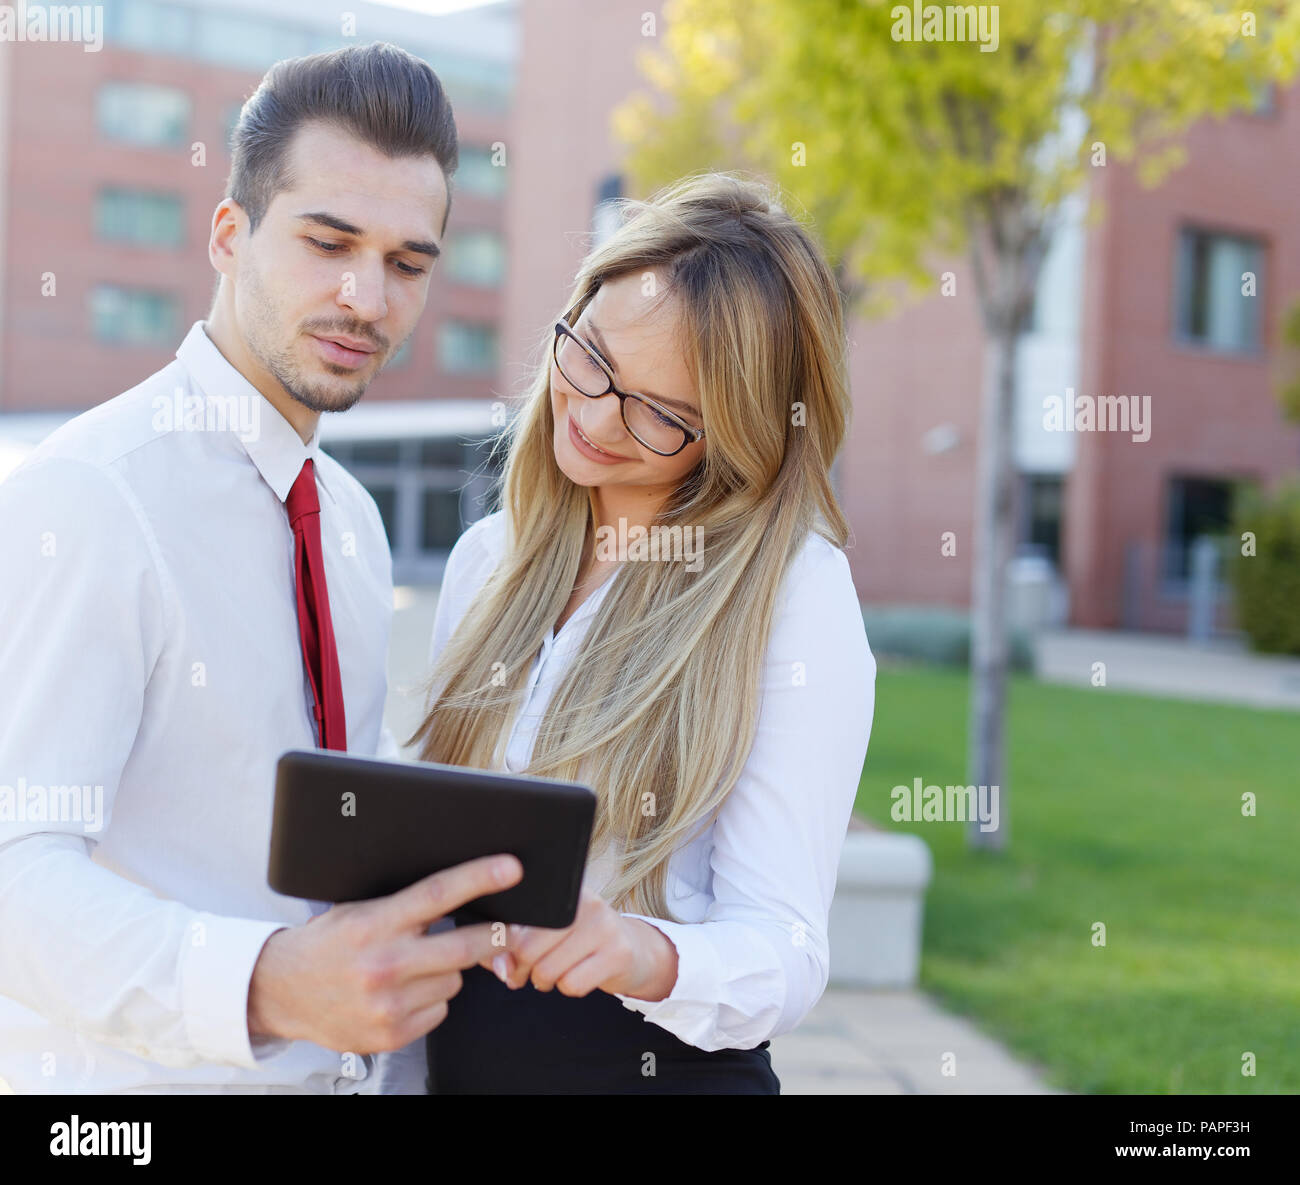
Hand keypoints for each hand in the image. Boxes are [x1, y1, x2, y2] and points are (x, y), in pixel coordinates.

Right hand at [247, 854, 522, 1053]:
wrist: (281, 991)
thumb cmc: (327, 944)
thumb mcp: (359, 910)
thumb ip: (405, 905)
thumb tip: (461, 891)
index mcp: (375, 923)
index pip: (437, 894)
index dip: (479, 879)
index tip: (510, 868)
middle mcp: (384, 964)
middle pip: (464, 946)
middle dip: (494, 936)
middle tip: (508, 926)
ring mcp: (388, 1003)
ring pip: (455, 980)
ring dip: (448, 970)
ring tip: (416, 965)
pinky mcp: (390, 1034)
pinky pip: (440, 1010)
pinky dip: (432, 999)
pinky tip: (405, 992)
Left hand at [482, 887, 678, 1001]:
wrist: (634, 951)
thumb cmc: (579, 943)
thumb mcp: (548, 934)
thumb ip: (513, 946)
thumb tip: (497, 964)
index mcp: (563, 891)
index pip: (520, 919)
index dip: (505, 946)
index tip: (505, 959)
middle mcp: (585, 902)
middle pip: (529, 948)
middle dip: (521, 970)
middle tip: (525, 975)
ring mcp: (605, 926)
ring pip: (548, 970)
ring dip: (544, 982)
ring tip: (553, 974)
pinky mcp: (618, 954)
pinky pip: (572, 984)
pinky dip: (568, 988)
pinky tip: (578, 976)